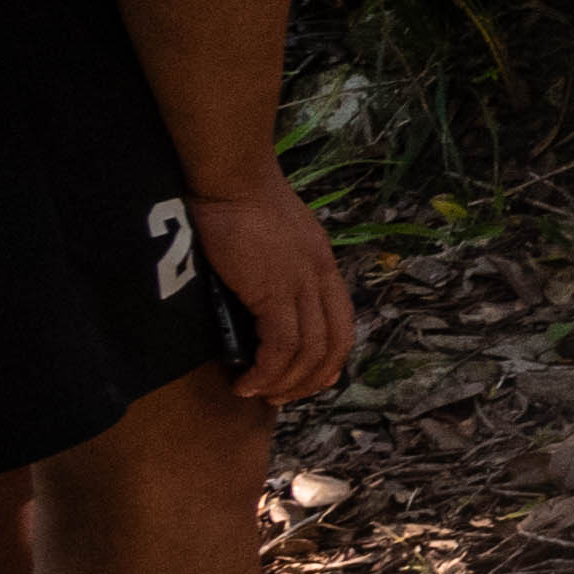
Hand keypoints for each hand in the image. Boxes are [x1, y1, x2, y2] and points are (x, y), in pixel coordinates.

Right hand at [190, 182, 353, 405]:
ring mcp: (302, 283)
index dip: (330, 357)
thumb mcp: (272, 236)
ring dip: (283, 382)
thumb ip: (276, 265)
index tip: (308, 379)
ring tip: (255, 393)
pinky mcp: (276, 290)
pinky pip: (281, 345)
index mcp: (322, 263)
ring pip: (309, 351)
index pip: (342, 321)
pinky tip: (246, 381)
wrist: (231, 175)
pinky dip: (266, 371)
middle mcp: (321, 276)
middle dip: (310, 379)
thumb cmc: (238, 197)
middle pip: (334, 343)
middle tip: (280, 397)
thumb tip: (256, 297)